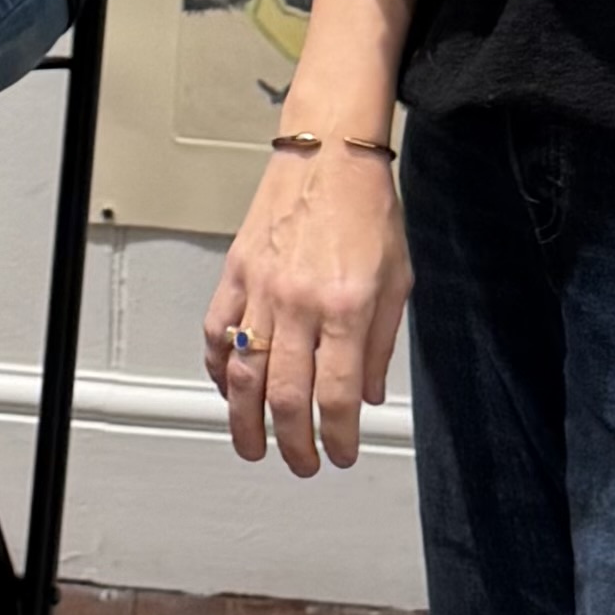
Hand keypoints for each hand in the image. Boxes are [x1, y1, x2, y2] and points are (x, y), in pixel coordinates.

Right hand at [206, 132, 410, 476]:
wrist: (330, 152)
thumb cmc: (367, 207)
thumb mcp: (399, 279)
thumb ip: (381, 343)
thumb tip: (367, 396)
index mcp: (347, 306)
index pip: (339, 396)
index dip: (339, 438)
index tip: (340, 454)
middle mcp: (301, 301)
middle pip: (287, 396)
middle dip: (294, 443)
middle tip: (301, 462)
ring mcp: (262, 287)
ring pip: (242, 372)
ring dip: (245, 420)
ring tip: (253, 446)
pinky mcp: (236, 270)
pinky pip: (215, 330)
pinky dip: (216, 366)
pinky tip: (226, 386)